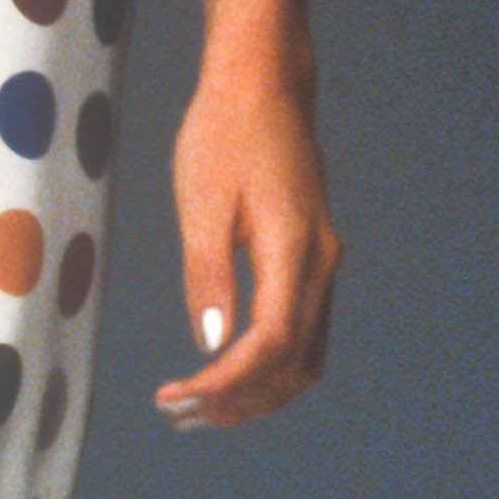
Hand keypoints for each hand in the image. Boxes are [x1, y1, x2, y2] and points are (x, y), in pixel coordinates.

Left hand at [155, 50, 338, 425]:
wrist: (264, 84)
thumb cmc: (224, 134)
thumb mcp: (201, 202)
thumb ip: (207, 275)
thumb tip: (209, 345)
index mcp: (295, 250)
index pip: (270, 343)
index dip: (225, 382)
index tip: (175, 397)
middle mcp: (321, 264)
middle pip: (294, 363)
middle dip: (238, 400)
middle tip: (178, 414)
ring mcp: (324, 264)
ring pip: (306, 357)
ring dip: (257, 392)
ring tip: (200, 408)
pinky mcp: (314, 260)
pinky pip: (305, 333)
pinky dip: (270, 367)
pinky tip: (228, 373)